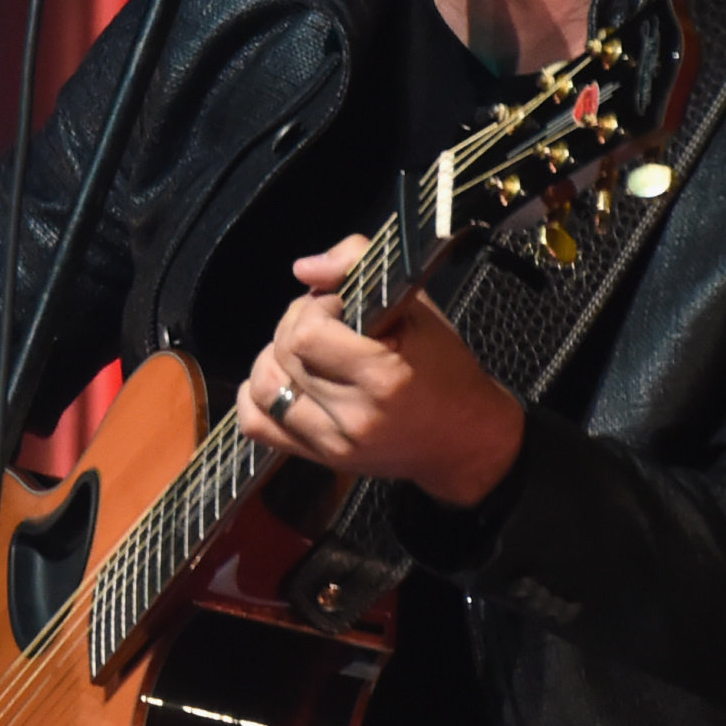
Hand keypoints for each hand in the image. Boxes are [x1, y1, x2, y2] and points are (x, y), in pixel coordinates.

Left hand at [235, 234, 525, 506]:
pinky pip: (258, 425)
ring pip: (263, 388)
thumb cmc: (446, 371)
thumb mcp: (419, 308)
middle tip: (327, 323)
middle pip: (283, 354)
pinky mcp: (320, 459)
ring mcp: (333, 444)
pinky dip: (259, 397)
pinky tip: (287, 380)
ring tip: (307, 351)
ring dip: (275, 358)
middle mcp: (353, 416)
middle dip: (296, 324)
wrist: (466, 442)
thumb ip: (360, 267)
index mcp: (382, 378)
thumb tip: (304, 268)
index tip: (340, 306)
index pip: (306, 334)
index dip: (315, 307)